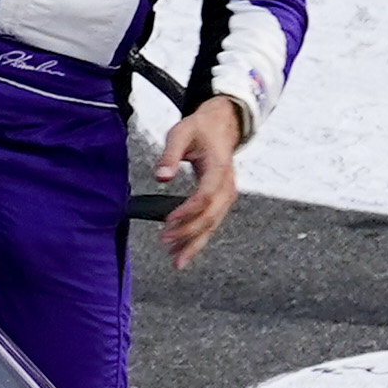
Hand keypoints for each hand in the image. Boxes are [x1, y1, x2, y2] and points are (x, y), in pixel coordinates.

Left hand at [154, 101, 243, 267]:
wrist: (222, 125)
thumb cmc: (199, 129)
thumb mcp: (180, 134)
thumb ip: (170, 155)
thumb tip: (161, 177)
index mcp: (218, 168)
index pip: (205, 195)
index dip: (187, 211)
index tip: (167, 221)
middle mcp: (227, 185)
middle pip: (211, 215)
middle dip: (189, 232)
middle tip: (164, 240)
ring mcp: (226, 195)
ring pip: (213, 225)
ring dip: (194, 243)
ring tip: (176, 261)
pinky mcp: (221, 200)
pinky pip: (210, 223)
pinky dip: (197, 239)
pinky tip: (181, 253)